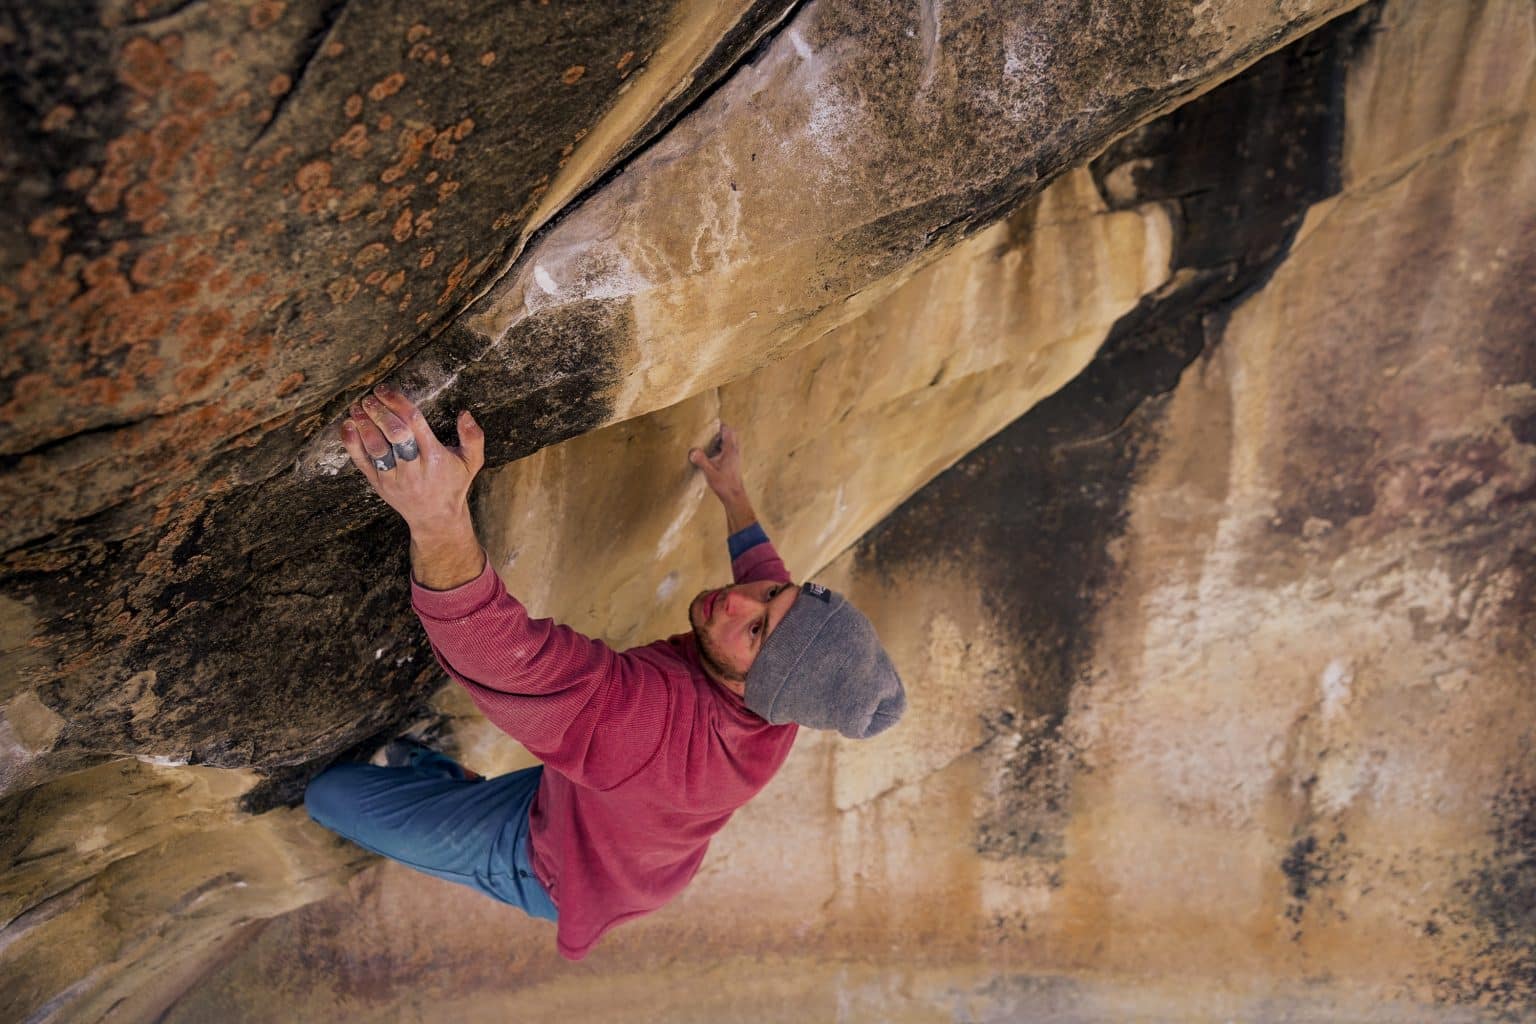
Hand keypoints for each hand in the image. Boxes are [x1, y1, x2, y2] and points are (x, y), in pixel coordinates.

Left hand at [338, 384, 484, 537]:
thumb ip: (474, 438)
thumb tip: (465, 414)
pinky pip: (362, 462)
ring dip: (364, 425)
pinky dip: (352, 443)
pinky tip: (347, 426)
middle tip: (369, 397)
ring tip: (358, 407)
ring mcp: (393, 477)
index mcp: (435, 457)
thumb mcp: (472, 462)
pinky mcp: (378, 484)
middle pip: (394, 434)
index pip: (414, 423)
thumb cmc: (453, 484)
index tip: (385, 390)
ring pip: (376, 448)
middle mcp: (413, 468)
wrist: (436, 519)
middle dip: (380, 412)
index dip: (397, 403)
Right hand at [689, 423, 745, 502]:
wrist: (734, 496)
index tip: (709, 424)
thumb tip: (692, 451)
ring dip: (721, 439)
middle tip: (709, 433)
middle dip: (721, 431)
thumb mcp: (709, 472)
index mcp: (730, 450)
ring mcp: (736, 456)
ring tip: (709, 442)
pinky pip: (730, 449)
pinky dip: (722, 447)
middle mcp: (735, 451)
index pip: (728, 430)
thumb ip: (701, 460)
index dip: (719, 425)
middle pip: (731, 433)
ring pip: (731, 441)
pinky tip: (712, 454)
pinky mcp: (734, 462)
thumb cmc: (724, 484)